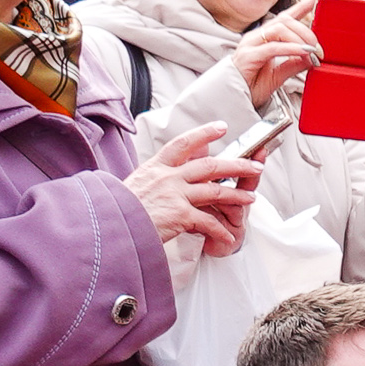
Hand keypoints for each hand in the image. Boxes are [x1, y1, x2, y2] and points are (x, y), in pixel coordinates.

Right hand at [125, 124, 261, 257]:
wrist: (109, 227)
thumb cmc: (119, 210)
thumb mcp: (134, 185)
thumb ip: (154, 178)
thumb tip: (163, 174)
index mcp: (156, 167)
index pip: (183, 143)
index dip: (204, 134)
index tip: (221, 127)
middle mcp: (167, 177)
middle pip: (210, 165)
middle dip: (236, 164)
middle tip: (255, 165)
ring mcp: (175, 194)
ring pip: (215, 190)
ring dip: (237, 195)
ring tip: (251, 199)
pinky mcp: (180, 215)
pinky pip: (209, 222)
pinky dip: (220, 231)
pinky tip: (229, 238)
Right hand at [233, 0, 323, 109]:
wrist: (234, 100)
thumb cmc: (252, 86)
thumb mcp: (279, 75)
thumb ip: (294, 64)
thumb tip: (312, 57)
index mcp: (264, 39)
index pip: (284, 18)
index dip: (299, 8)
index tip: (314, 1)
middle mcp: (256, 38)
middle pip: (284, 21)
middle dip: (305, 31)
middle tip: (318, 47)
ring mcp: (251, 45)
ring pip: (279, 30)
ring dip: (299, 39)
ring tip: (312, 50)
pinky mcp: (249, 56)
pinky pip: (273, 47)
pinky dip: (291, 48)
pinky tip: (302, 51)